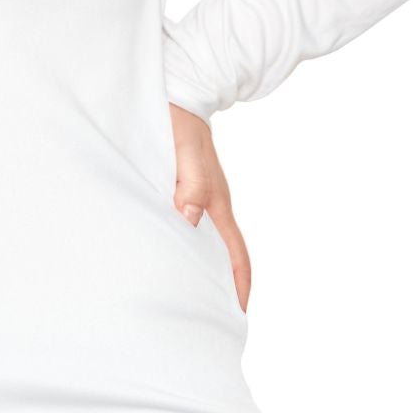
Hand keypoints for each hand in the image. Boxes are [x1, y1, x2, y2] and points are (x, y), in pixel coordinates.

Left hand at [169, 104, 250, 312]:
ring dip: (205, 269)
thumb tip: (190, 221)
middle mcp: (212, 205)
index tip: (238, 313)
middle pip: (225, 255)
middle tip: (212, 317)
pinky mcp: (186, 189)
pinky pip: (192, 226)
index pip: (235, 254)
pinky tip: (173, 254)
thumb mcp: (182, 153)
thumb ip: (189, 185)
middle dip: (223, 286)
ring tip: (193, 297)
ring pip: (207, 242)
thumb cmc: (178, 123)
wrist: (178, 95)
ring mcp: (201, 197)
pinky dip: (189, 247)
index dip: (238, 284)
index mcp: (215, 202)